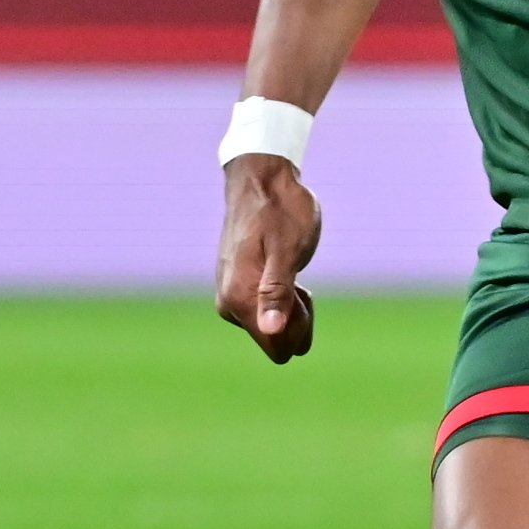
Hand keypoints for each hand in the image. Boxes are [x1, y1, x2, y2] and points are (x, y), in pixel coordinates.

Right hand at [211, 155, 320, 362]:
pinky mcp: (235, 289)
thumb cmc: (281, 211)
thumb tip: (270, 330)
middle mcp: (229, 305)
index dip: (299, 327)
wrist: (261, 180)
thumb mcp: (288, 251)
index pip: (277, 349)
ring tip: (288, 266)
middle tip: (296, 275)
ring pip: (274, 326)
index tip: (299, 290)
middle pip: (277, 341)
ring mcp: (230, 297)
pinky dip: (282, 296)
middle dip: (297, 316)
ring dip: (291, 304)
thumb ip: (277, 293)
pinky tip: (281, 267)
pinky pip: (267, 312)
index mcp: (239, 299)